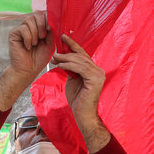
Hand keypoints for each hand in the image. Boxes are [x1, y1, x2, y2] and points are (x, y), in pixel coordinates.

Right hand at [8, 11, 53, 82]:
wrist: (28, 70)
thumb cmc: (39, 58)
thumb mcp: (50, 44)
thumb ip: (51, 31)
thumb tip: (51, 20)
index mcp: (39, 27)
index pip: (44, 14)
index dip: (48, 19)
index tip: (50, 30)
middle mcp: (29, 26)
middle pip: (37, 13)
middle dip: (42, 24)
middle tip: (43, 37)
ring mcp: (21, 29)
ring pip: (29, 19)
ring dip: (35, 33)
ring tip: (35, 44)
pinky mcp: (14, 33)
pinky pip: (23, 28)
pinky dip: (28, 38)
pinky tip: (27, 47)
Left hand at [51, 35, 109, 152]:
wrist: (83, 116)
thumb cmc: (78, 100)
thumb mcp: (73, 80)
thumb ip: (71, 70)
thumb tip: (63, 59)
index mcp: (94, 70)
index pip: (83, 54)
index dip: (73, 45)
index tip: (63, 37)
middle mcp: (98, 70)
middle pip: (81, 56)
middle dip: (66, 52)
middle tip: (54, 53)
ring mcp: (98, 75)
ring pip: (80, 61)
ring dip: (65, 58)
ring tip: (54, 59)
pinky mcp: (95, 80)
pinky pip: (80, 68)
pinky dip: (69, 65)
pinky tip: (60, 65)